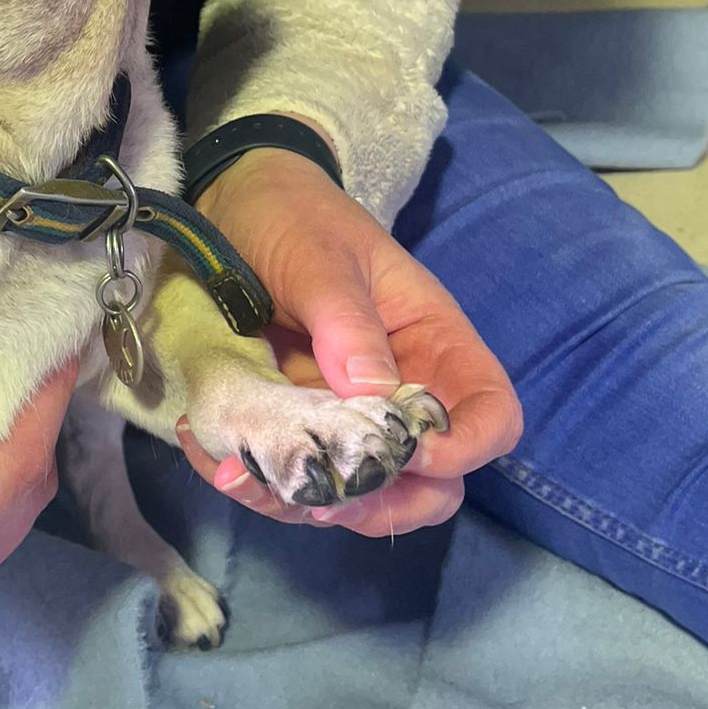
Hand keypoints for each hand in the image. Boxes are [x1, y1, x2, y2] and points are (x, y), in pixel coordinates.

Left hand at [176, 145, 521, 535]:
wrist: (233, 205)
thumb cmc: (293, 217)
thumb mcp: (320, 256)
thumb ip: (347, 321)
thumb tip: (372, 393)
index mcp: (433, 343)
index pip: (490, 413)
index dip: (466, 447)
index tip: (412, 454)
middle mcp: (401, 392)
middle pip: (434, 482)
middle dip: (386, 502)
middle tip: (325, 494)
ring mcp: (347, 418)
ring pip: (361, 495)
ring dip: (311, 503)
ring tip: (250, 481)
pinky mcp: (297, 429)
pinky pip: (295, 478)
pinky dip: (262, 486)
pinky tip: (217, 460)